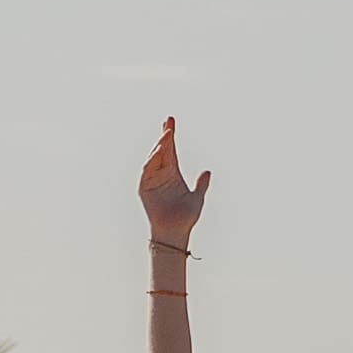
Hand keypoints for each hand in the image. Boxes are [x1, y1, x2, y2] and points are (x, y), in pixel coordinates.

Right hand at [137, 120, 209, 250]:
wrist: (176, 232)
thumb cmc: (185, 218)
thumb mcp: (197, 197)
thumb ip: (201, 184)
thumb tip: (208, 171)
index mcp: (173, 174)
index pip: (171, 151)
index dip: (171, 137)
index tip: (171, 122)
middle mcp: (161, 174)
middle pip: (162, 150)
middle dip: (165, 135)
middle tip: (169, 120)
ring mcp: (152, 180)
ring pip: (155, 158)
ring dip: (160, 146)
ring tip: (168, 135)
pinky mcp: (144, 187)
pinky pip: (147, 170)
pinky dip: (153, 160)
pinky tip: (160, 152)